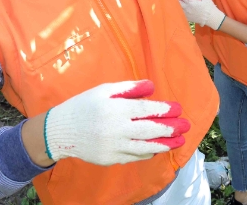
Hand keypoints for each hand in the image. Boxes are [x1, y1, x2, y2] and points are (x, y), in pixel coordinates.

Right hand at [43, 80, 189, 165]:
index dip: (164, 109)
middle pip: (149, 129)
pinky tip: (158, 148)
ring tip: (179, 141)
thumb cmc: (84, 105)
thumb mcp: (104, 90)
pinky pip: (134, 157)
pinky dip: (148, 152)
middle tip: (186, 125)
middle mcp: (116, 129)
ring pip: (145, 147)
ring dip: (165, 144)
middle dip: (171, 127)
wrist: (60, 131)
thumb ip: (129, 88)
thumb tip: (152, 87)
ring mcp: (113, 146)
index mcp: (115, 108)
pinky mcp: (110, 159)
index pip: (146, 109)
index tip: (178, 108)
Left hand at [172, 0, 225, 29]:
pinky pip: (178, 12)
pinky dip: (174, 7)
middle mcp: (187, 9)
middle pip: (176, 1)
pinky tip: (172, 3)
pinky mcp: (185, 18)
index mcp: (192, 3)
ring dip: (172, 1)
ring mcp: (185, 14)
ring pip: (175, 7)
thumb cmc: (208, 6)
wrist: (212, 18)